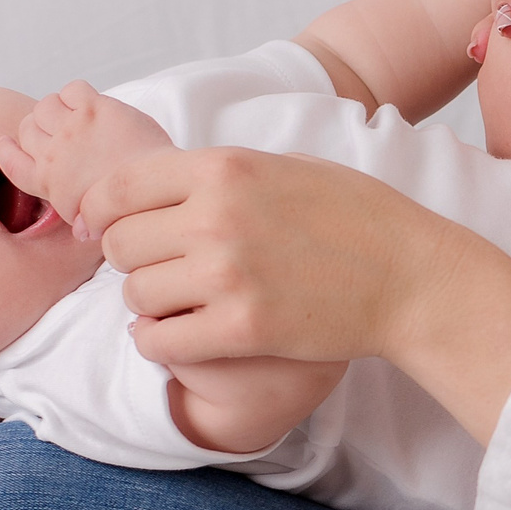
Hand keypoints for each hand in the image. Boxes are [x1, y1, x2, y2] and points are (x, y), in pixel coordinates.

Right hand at [0, 81, 172, 233]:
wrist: (155, 192)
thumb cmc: (129, 207)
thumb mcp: (93, 224)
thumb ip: (81, 220)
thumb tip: (81, 231)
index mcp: (47, 183)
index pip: (10, 161)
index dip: (7, 149)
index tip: (8, 143)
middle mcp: (52, 155)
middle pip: (26, 127)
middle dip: (38, 126)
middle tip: (58, 129)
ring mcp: (72, 130)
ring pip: (44, 105)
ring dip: (56, 107)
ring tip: (74, 115)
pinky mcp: (95, 109)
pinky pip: (72, 89)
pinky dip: (77, 93)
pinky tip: (90, 103)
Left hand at [80, 146, 510, 444]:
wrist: (410, 274)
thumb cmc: (355, 216)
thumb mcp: (283, 167)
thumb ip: (218, 174)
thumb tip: (152, 188)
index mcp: (225, 167)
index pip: (120, 186)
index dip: (100, 212)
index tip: (104, 230)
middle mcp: (217, 215)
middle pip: (121, 243)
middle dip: (132, 260)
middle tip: (161, 271)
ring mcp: (227, 274)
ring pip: (135, 294)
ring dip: (148, 304)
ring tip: (180, 304)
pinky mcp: (241, 328)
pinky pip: (157, 340)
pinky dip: (158, 342)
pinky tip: (181, 336)